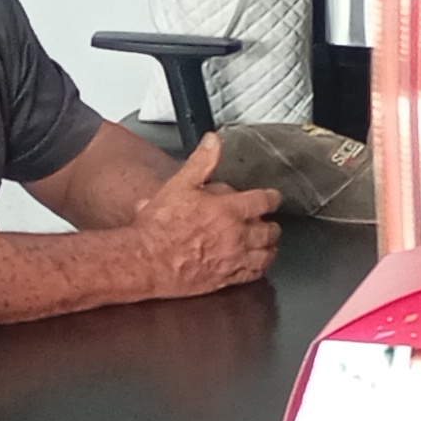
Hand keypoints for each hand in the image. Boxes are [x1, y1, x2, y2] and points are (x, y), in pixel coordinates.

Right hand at [129, 134, 279, 297]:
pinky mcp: (225, 278)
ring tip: (269, 243)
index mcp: (228, 210)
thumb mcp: (179, 185)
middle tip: (270, 221)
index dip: (272, 197)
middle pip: (269, 230)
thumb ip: (201, 162)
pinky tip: (257, 265)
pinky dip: (260, 267)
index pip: (263, 201)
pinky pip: (253, 274)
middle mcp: (236, 236)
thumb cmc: (159, 227)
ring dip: (270, 246)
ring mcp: (233, 259)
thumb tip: (213, 142)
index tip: (273, 197)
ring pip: (266, 254)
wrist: (147, 261)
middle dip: (272, 224)